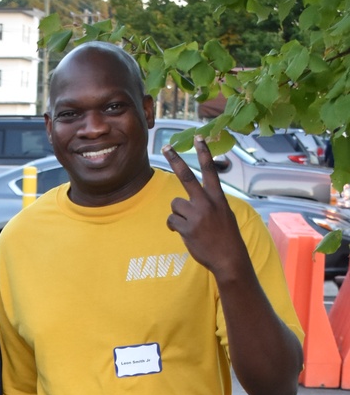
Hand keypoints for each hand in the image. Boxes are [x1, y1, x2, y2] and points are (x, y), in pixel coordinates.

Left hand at [162, 137, 250, 282]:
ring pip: (175, 204)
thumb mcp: (224, 214)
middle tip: (167, 147)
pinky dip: (174, 226)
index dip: (204, 152)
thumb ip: (210, 203)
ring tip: (189, 224)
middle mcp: (206, 203)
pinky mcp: (186, 228)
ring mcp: (196, 215)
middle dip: (176, 160)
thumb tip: (191, 200)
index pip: (210, 170)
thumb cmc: (226, 236)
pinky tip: (185, 232)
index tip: (198, 136)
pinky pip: (171, 221)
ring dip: (178, 213)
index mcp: (218, 197)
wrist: (228, 258)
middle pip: (186, 177)